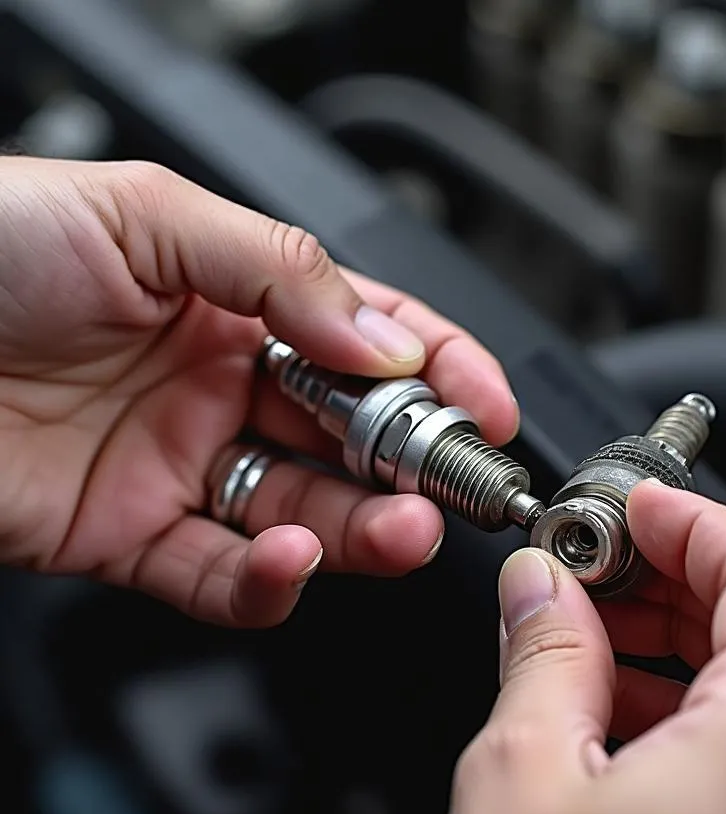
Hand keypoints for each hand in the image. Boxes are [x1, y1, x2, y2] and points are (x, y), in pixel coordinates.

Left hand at [0, 157, 516, 624]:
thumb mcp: (144, 214)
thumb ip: (282, 271)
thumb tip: (386, 336)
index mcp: (232, 300)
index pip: (367, 335)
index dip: (439, 368)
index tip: (488, 404)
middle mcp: (217, 384)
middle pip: (349, 436)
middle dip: (415, 462)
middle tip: (457, 486)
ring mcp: (180, 465)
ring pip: (303, 512)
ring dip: (365, 530)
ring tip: (404, 531)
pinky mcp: (130, 538)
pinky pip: (220, 576)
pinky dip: (267, 580)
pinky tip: (291, 557)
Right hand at [404, 482, 725, 813]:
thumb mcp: (516, 773)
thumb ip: (543, 649)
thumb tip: (542, 587)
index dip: (694, 520)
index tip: (634, 508)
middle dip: (673, 590)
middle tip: (586, 576)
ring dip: (675, 663)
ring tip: (582, 657)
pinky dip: (693, 735)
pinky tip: (616, 741)